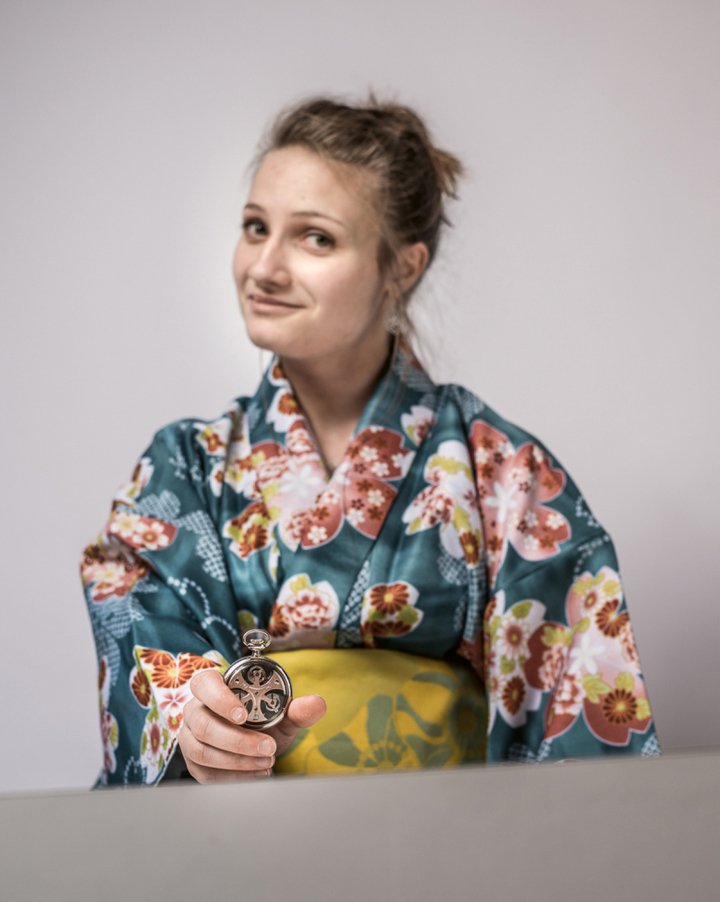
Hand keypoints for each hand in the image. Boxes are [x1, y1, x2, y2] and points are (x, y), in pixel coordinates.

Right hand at [177, 669, 325, 783]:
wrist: (257, 743)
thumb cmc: (263, 718)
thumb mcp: (281, 711)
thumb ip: (297, 708)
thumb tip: (318, 704)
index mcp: (211, 686)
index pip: (205, 685)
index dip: (220, 700)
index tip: (243, 714)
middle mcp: (195, 710)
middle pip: (204, 725)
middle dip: (238, 740)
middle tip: (269, 748)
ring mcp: (190, 738)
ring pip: (202, 751)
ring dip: (237, 760)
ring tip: (267, 761)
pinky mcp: (194, 764)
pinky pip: (206, 774)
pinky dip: (234, 777)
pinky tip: (257, 774)